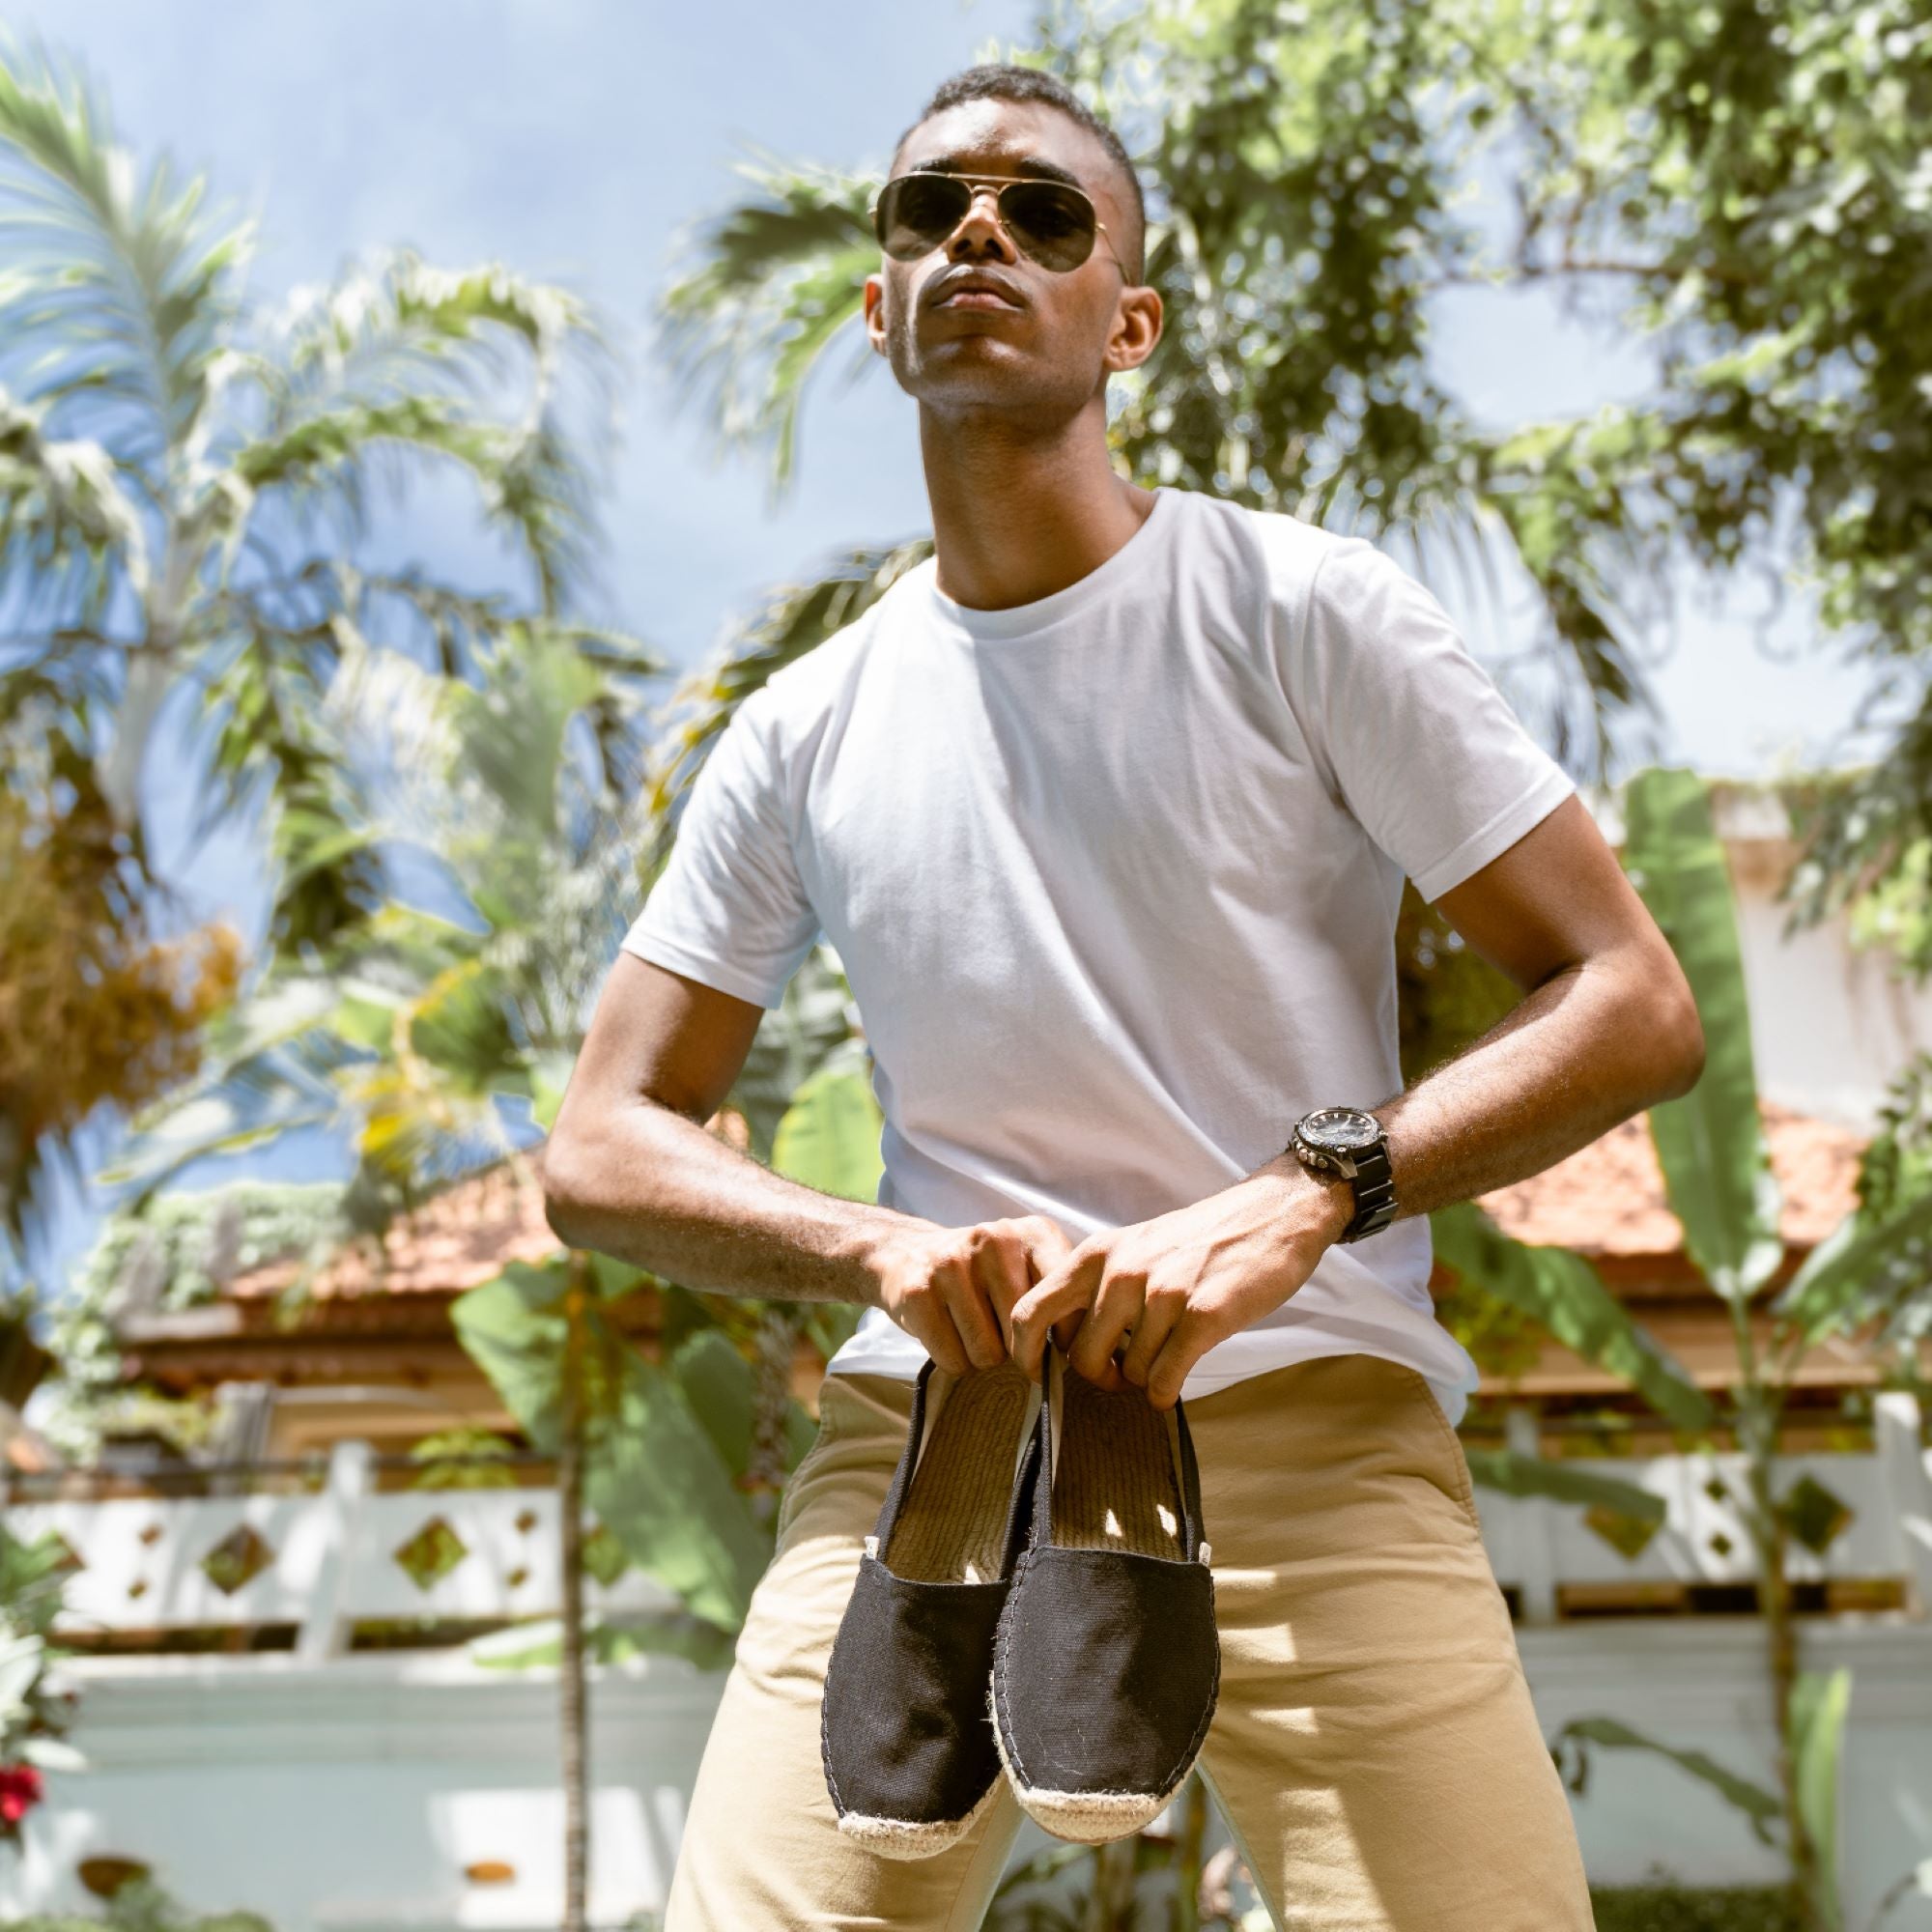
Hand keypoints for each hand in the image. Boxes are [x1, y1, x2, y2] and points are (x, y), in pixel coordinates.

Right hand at [864, 1214, 1075, 1375]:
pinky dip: (955, 1361)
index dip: (1060, 1336)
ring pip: (989, 1353)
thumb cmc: (982, 1272)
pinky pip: (953, 1359)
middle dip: (1015, 1350)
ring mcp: (952, 1263)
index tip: (1050, 1344)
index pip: (1065, 1302)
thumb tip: (1081, 1350)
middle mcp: (994, 1240)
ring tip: (973, 1330)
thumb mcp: (1027, 1263)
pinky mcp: (918, 1292)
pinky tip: (949, 1334)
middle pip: (1024, 1334)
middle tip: (1000, 1333)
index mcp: (1034, 1232)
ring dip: (983, 1357)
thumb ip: (1060, 1294)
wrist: (906, 1252)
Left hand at [1007, 1168, 1353, 1407]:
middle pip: (1079, 1356)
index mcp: (1097, 1254)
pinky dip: (1165, 1392)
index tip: (1038, 1374)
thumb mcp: (1134, 1247)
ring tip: (1163, 1359)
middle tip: (1120, 1375)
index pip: (1029, 1311)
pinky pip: (1165, 1378)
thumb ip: (1097, 1287)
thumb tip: (1064, 1345)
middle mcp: (1122, 1271)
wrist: (1271, 1215)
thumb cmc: (1200, 1239)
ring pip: (1128, 1371)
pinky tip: (1172, 1385)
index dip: (1025, 1352)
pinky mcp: (1203, 1316)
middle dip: (1099, 1376)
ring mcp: (1163, 1293)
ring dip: (1143, 1377)